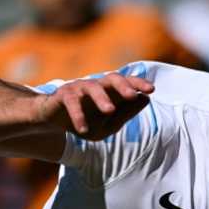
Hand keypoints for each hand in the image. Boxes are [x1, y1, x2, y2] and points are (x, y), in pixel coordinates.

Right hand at [35, 73, 153, 139]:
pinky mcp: (63, 95)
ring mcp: (79, 88)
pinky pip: (72, 102)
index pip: (127, 83)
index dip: (139, 84)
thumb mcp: (109, 124)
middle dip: (123, 86)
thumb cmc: (88, 121)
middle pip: (112, 78)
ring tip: (109, 110)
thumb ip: (126, 114)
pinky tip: (83, 129)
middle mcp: (97, 86)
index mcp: (111, 92)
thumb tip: (145, 99)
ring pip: (92, 87)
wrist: (57, 122)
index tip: (152, 89)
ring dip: (101, 98)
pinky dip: (78, 115)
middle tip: (131, 96)